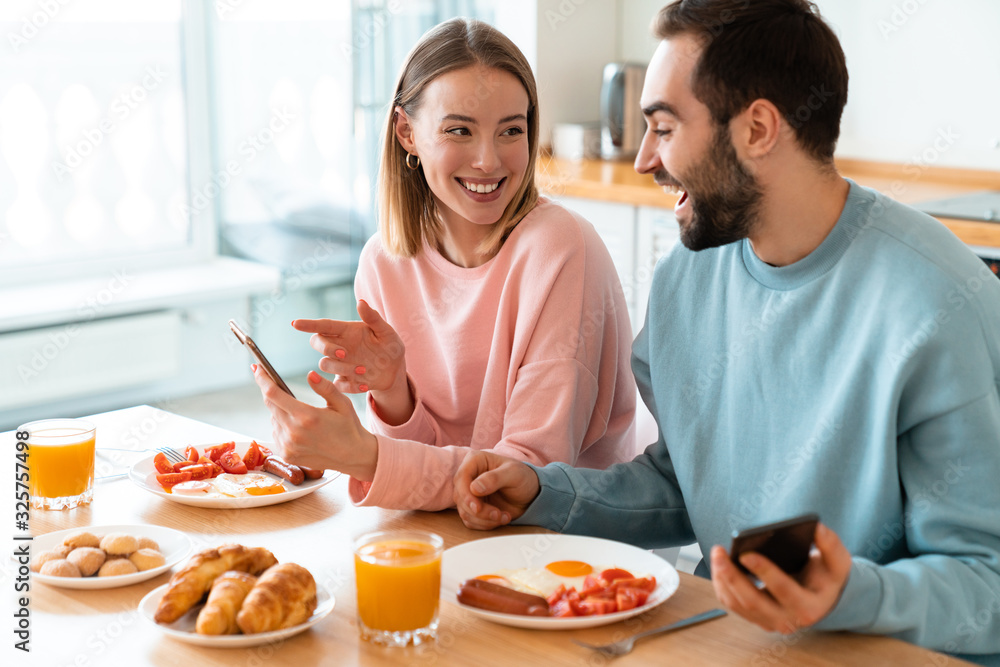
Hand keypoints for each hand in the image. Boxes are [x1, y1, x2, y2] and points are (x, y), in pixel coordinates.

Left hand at [252, 365, 378, 481]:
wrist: (353, 456)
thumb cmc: (349, 427)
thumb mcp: (343, 403)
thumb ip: (325, 388)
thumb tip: (310, 374)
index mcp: (307, 417)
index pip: (273, 394)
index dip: (262, 379)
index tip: (256, 368)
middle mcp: (294, 433)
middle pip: (270, 405)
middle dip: (270, 391)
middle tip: (275, 384)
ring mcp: (288, 446)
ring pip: (274, 419)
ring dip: (280, 411)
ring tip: (299, 413)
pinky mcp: (287, 455)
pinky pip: (276, 433)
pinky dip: (282, 426)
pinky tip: (298, 428)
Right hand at [292, 300, 413, 424]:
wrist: (395, 370)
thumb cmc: (390, 346)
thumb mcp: (387, 332)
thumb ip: (373, 318)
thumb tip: (361, 302)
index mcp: (347, 331)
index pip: (324, 325)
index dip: (309, 324)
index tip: (295, 324)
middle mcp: (339, 346)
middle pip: (318, 342)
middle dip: (326, 348)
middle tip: (344, 353)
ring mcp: (340, 364)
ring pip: (325, 364)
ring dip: (341, 367)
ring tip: (363, 370)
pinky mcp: (344, 380)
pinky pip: (338, 384)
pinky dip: (351, 385)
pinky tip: (366, 384)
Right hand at [453, 451, 540, 529]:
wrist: (530, 493)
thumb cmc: (523, 478)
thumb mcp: (514, 474)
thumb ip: (495, 478)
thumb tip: (474, 488)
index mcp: (475, 460)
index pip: (461, 478)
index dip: (466, 495)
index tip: (477, 508)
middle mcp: (469, 476)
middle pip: (461, 497)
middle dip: (479, 511)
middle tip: (498, 514)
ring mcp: (469, 493)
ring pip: (465, 511)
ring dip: (484, 519)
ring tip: (504, 516)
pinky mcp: (473, 507)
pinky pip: (470, 520)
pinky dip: (485, 524)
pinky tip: (501, 519)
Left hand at [709, 523, 851, 633]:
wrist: (822, 596)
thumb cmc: (827, 576)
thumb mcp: (838, 561)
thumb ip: (830, 544)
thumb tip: (816, 528)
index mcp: (809, 606)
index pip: (784, 590)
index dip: (764, 572)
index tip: (746, 554)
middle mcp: (788, 619)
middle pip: (754, 602)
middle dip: (733, 577)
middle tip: (719, 553)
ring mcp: (770, 622)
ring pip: (739, 604)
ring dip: (723, 580)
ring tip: (717, 555)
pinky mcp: (756, 618)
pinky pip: (733, 604)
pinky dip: (722, 586)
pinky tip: (718, 566)